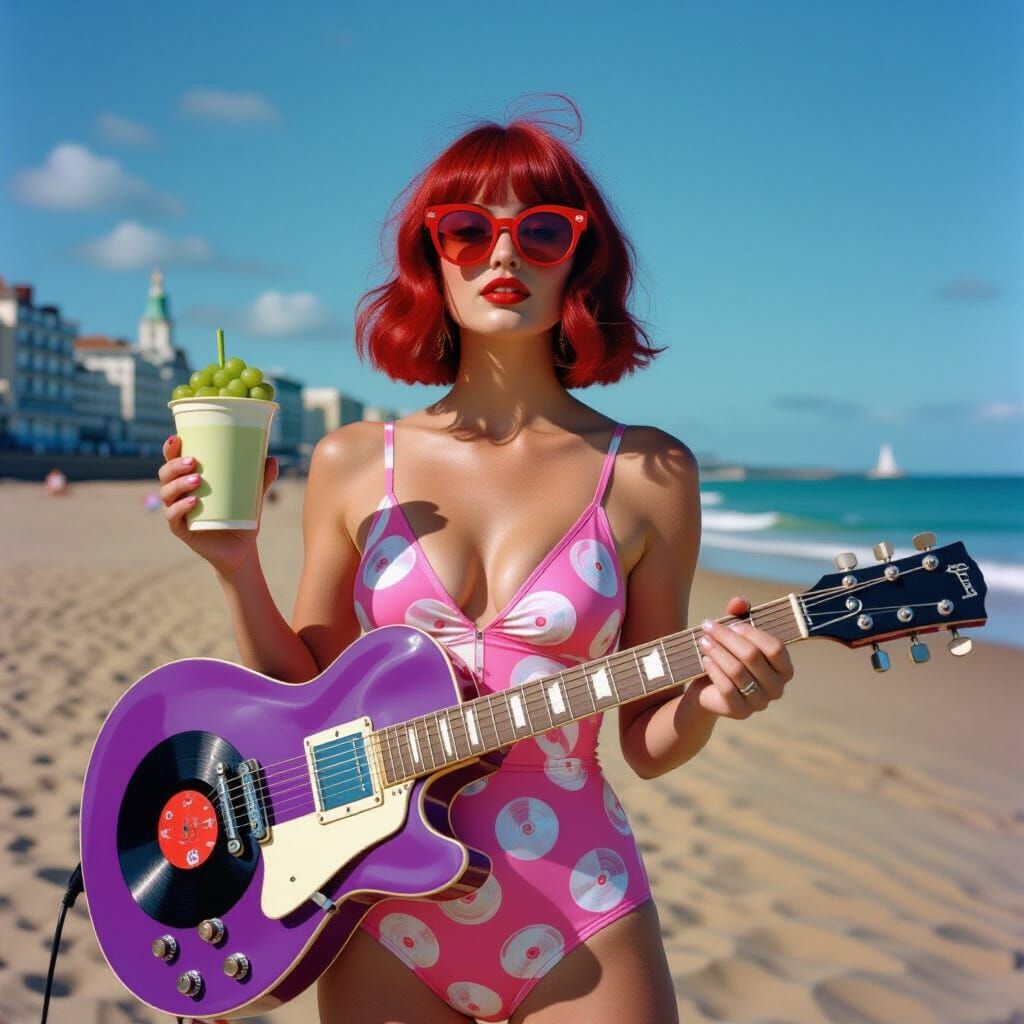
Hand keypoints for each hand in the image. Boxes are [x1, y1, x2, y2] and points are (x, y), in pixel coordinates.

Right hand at [158, 434, 278, 576]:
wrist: (241, 549)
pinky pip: (173, 517)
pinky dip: (181, 508)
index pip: (173, 461)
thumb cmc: (242, 516)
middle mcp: (179, 495)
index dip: (170, 450)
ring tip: (197, 480)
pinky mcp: (182, 530)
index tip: (176, 439)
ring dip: (178, 484)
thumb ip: (262, 478)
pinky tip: (194, 502)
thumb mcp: (253, 495)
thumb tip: (272, 459)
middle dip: (175, 465)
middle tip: (193, 462)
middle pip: (165, 475)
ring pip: (167, 494)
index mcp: (190, 481)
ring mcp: (178, 512)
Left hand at [691, 595, 793, 718]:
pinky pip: (727, 688)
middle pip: (753, 657)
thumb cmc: (728, 657)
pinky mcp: (740, 712)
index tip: (731, 624)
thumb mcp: (734, 635)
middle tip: (708, 626)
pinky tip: (705, 659)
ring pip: (738, 672)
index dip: (753, 633)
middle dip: (728, 638)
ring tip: (703, 640)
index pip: (775, 648)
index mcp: (784, 669)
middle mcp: (777, 688)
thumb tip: (739, 601)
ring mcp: (760, 703)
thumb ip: (739, 615)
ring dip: (718, 651)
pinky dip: (714, 670)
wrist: (708, 689)